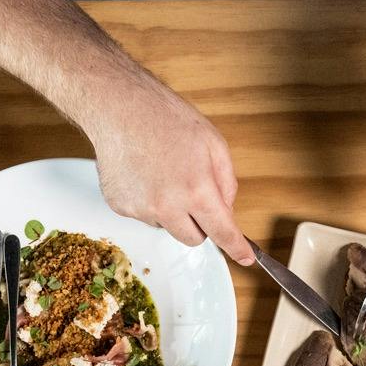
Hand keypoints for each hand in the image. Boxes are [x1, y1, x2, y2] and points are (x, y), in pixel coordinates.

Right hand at [91, 84, 251, 263]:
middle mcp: (168, 206)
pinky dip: (147, 201)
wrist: (120, 107)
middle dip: (198, 222)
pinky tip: (143, 174)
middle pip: (193, 238)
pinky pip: (144, 216)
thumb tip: (226, 211)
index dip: (236, 248)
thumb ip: (226, 182)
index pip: (222, 232)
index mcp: (197, 190)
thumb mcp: (213, 143)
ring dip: (170, 210)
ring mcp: (141, 209)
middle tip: (191, 190)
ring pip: (167, 226)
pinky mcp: (120, 207)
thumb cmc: (166, 118)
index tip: (246, 258)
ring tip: (161, 173)